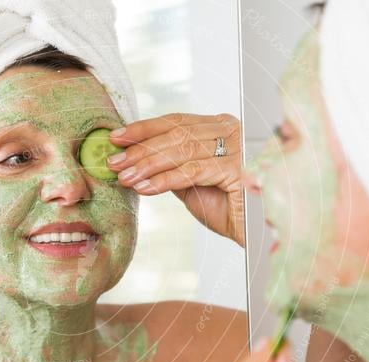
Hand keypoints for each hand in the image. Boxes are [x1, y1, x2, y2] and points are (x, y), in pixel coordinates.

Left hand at [108, 113, 243, 245]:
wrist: (254, 232)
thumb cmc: (225, 207)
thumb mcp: (191, 181)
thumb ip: (171, 164)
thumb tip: (134, 158)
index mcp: (220, 126)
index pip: (176, 121)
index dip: (144, 128)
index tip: (115, 137)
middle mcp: (231, 130)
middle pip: (176, 134)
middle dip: (140, 148)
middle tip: (114, 161)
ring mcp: (237, 147)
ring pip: (182, 151)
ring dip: (147, 165)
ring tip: (124, 177)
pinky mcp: (238, 169)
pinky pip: (192, 172)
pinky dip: (164, 180)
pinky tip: (144, 188)